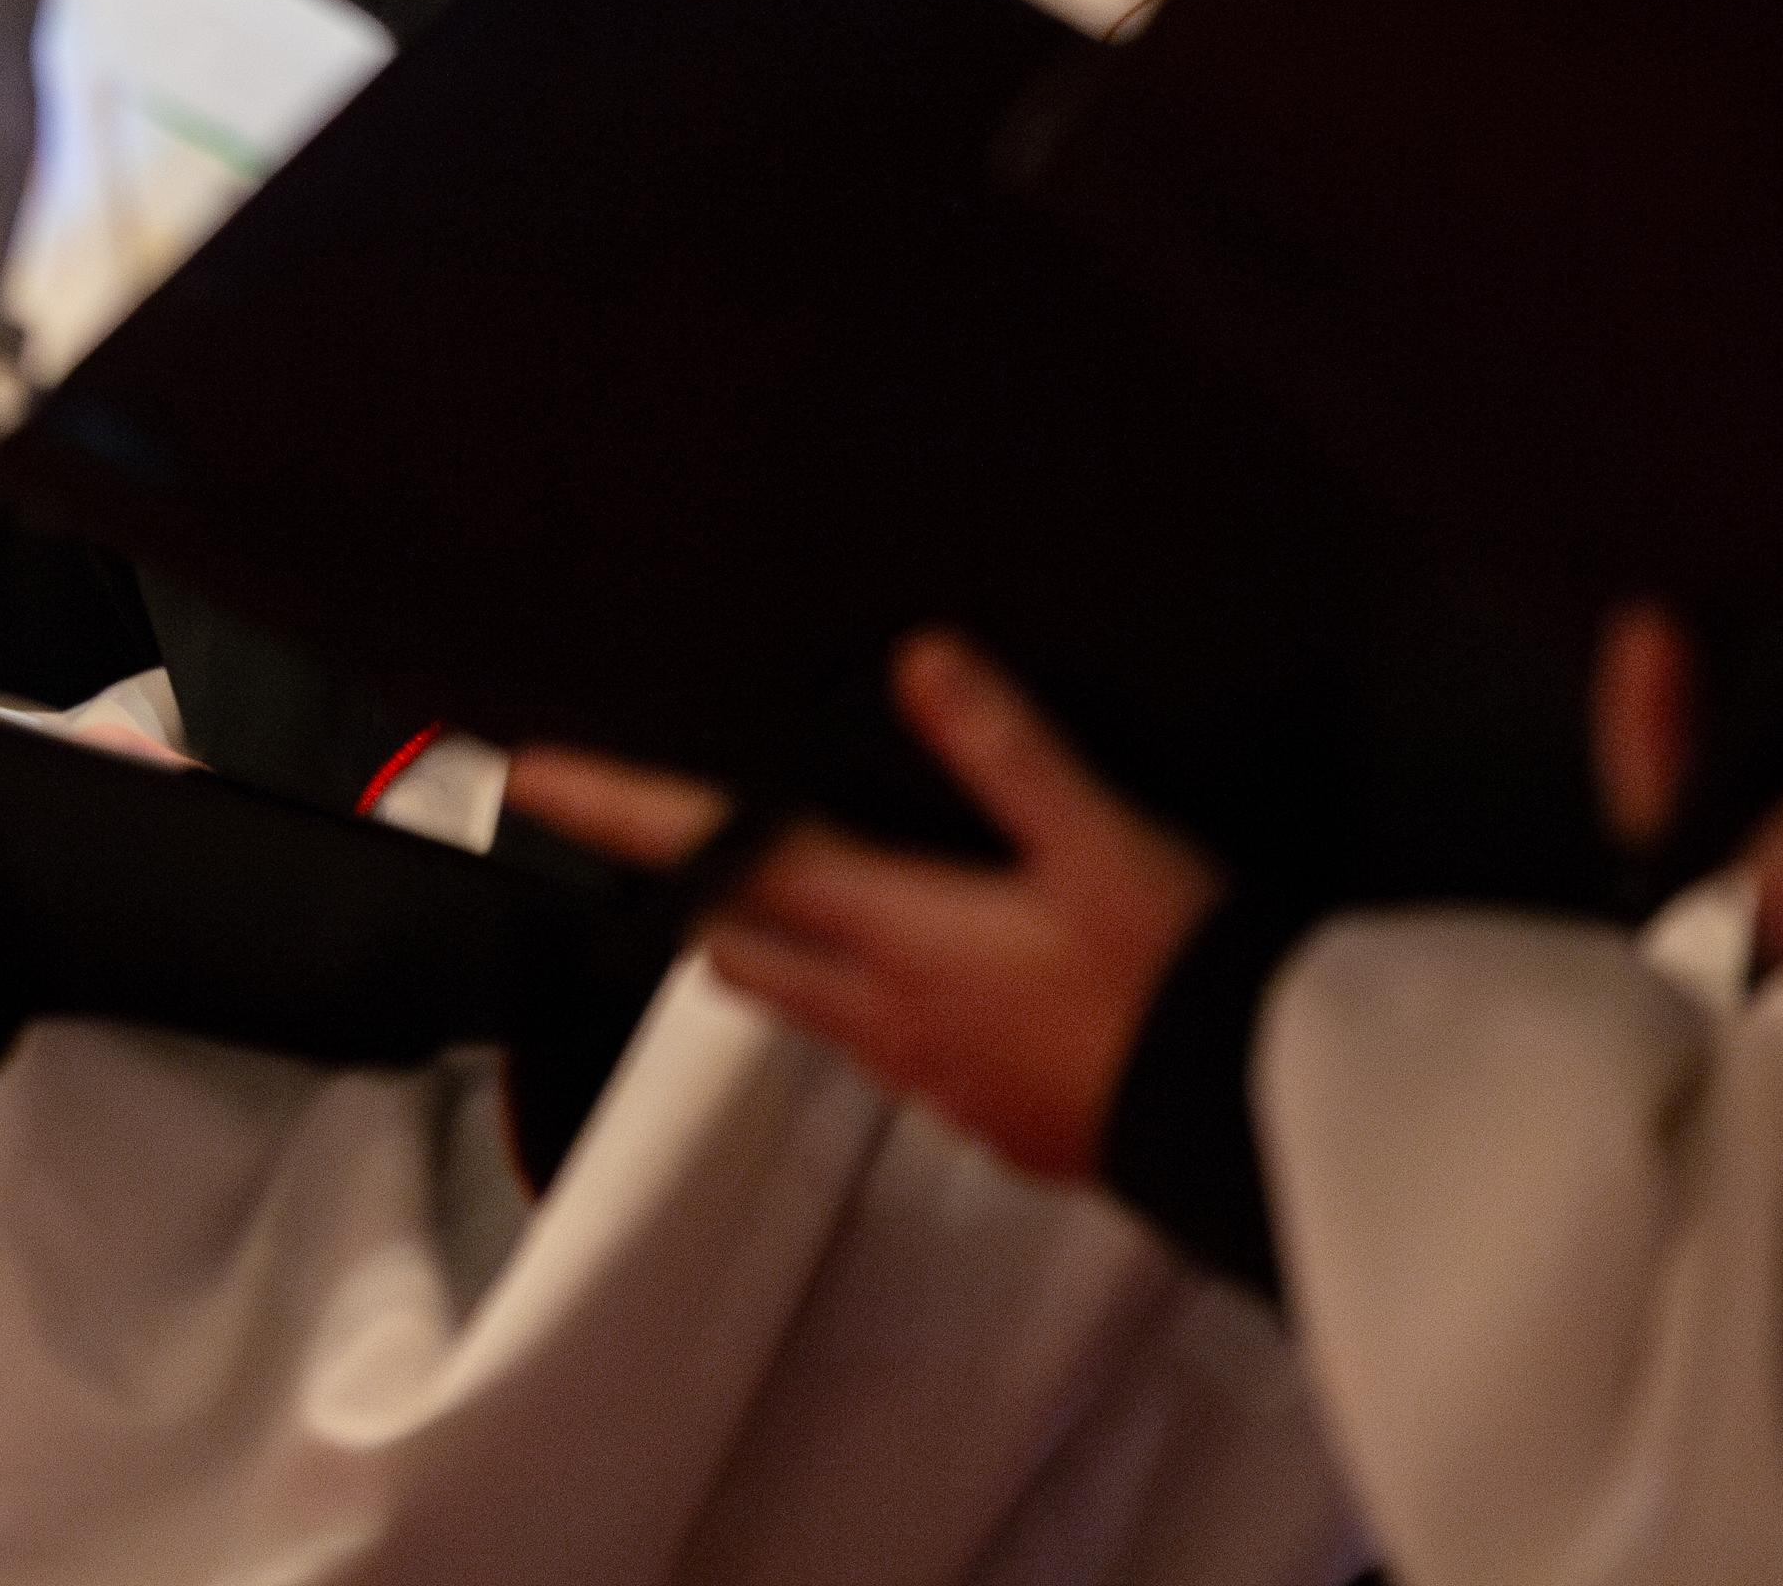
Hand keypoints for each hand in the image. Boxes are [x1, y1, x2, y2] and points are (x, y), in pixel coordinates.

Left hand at [534, 634, 1215, 1183]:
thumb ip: (1004, 749)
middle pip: (743, 947)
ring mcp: (934, 1080)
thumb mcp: (1099, 838)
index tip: (530, 777)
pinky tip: (926, 988)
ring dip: (779, 952)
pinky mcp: (992, 1122)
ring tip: (781, 902)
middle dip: (691, 898)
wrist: (1253, 1125)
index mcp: (893, 933)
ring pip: (812, 1008)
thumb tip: (916, 657)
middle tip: (658, 855)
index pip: (723, 856)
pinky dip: (873, 1008)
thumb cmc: (1175, 975)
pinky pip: (893, 1057)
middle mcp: (886, 1015)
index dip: (620, 814)